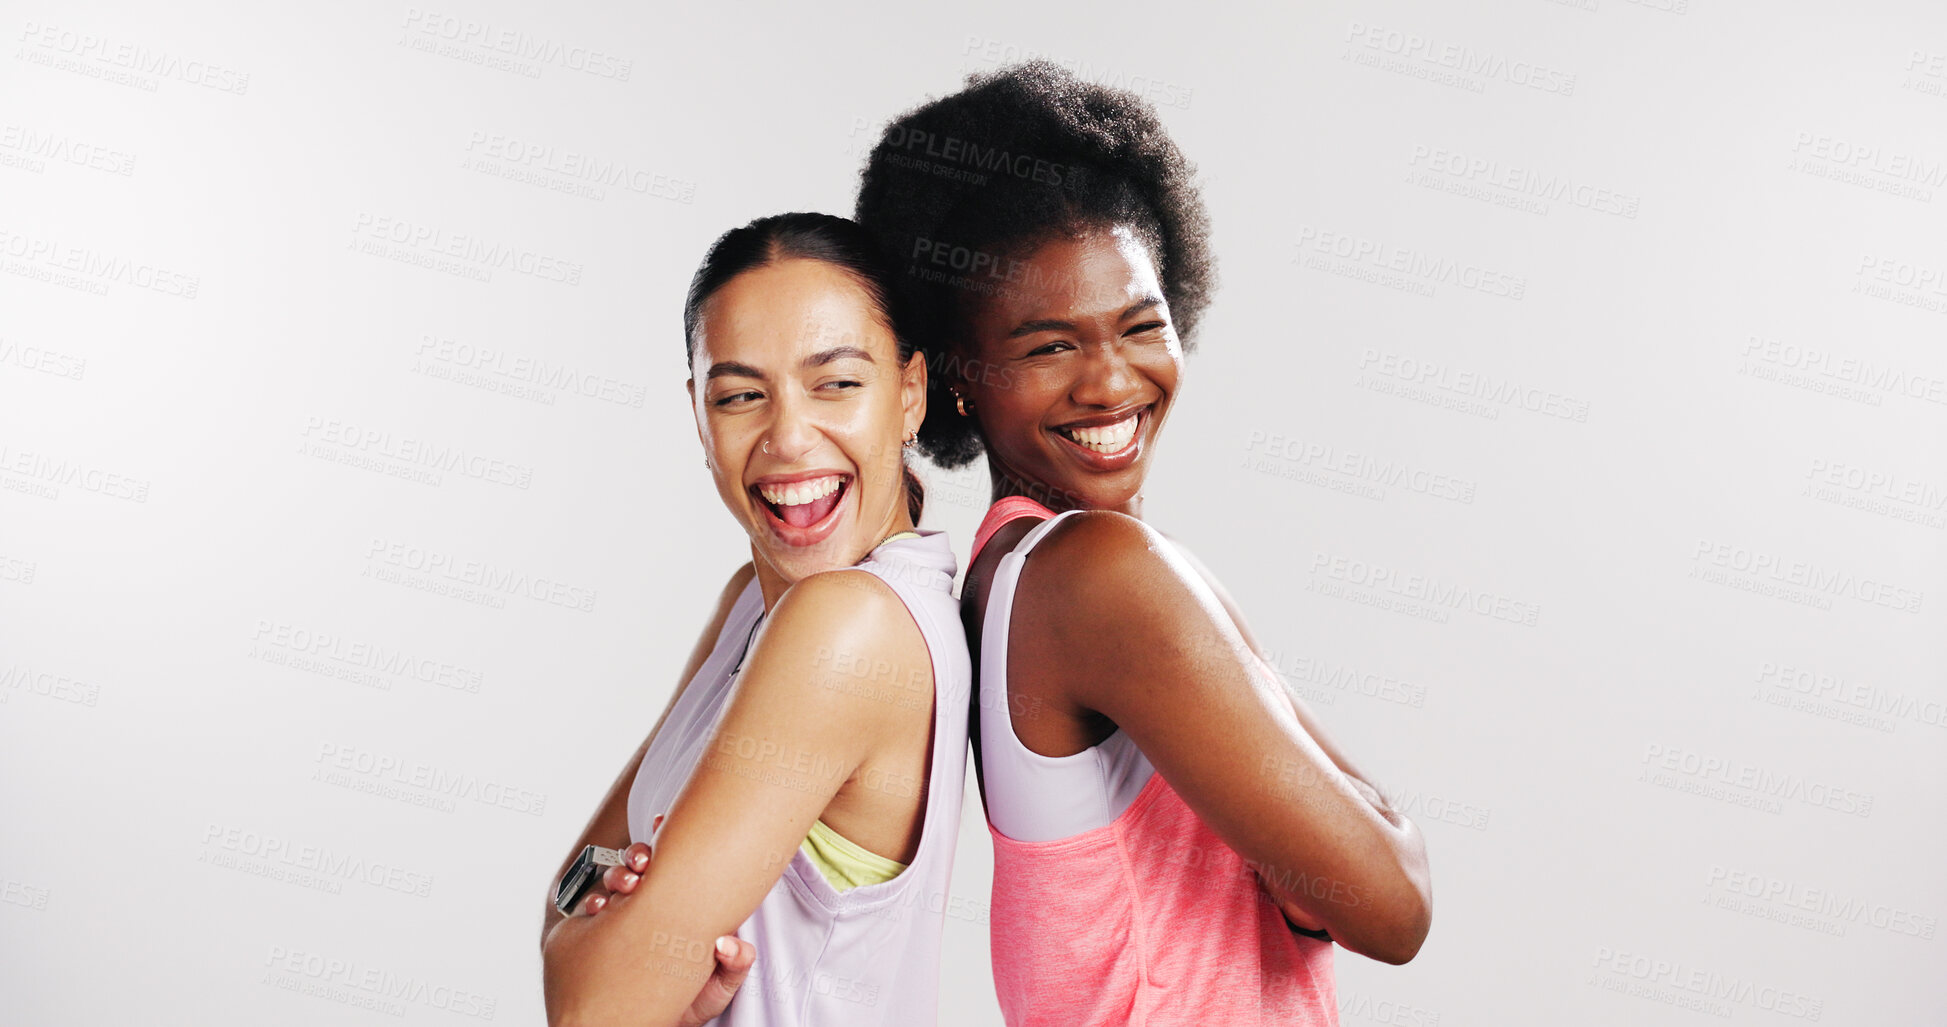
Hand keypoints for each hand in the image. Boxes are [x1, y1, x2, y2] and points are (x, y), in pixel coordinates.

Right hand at [579, 815, 757, 1025]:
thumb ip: (734, 967)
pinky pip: (590, 910)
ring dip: (617, 876)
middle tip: (642, 864)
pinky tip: (596, 907)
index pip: (676, 869)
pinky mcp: (598, 936)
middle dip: (639, 857)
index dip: (669, 844)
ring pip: (615, 883)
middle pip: (642, 868)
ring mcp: (623, 922)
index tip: (663, 827)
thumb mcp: (717, 991)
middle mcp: (650, 912)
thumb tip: (731, 943)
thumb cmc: (687, 1006)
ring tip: (624, 885)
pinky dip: (591, 902)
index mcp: (681, 914)